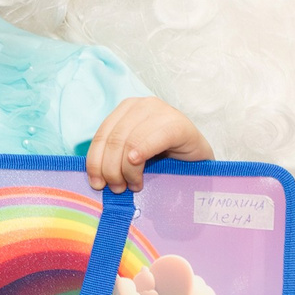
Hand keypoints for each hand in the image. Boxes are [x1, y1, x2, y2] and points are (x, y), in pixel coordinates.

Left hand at [87, 98, 212, 191]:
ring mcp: (161, 111)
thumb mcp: (134, 155)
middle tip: (117, 189)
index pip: (102, 135)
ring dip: (126, 170)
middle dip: (110, 169)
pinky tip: (138, 169)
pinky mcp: (178, 124)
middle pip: (114, 139)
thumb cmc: (165, 160)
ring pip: (129, 141)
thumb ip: (115, 157)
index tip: (97, 184)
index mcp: (126, 110)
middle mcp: (142, 105)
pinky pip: (152, 140)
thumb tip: (94, 177)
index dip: (95, 162)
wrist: (199, 161)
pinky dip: (141, 154)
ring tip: (133, 186)